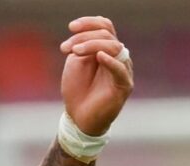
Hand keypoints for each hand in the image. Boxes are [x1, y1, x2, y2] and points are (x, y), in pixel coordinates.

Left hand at [59, 16, 133, 135]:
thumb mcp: (76, 64)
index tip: (71, 26)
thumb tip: (85, 34)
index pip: (105, 26)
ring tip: (75, 52)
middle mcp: (118, 56)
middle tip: (66, 48)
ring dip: (92, 46)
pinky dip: (110, 61)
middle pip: (107, 35)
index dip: (89, 23)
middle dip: (84, 37)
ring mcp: (122, 69)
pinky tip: (99, 56)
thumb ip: (82, 47)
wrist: (78, 118)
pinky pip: (121, 69)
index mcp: (106, 49)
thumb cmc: (77, 91)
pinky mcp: (124, 85)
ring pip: (114, 47)